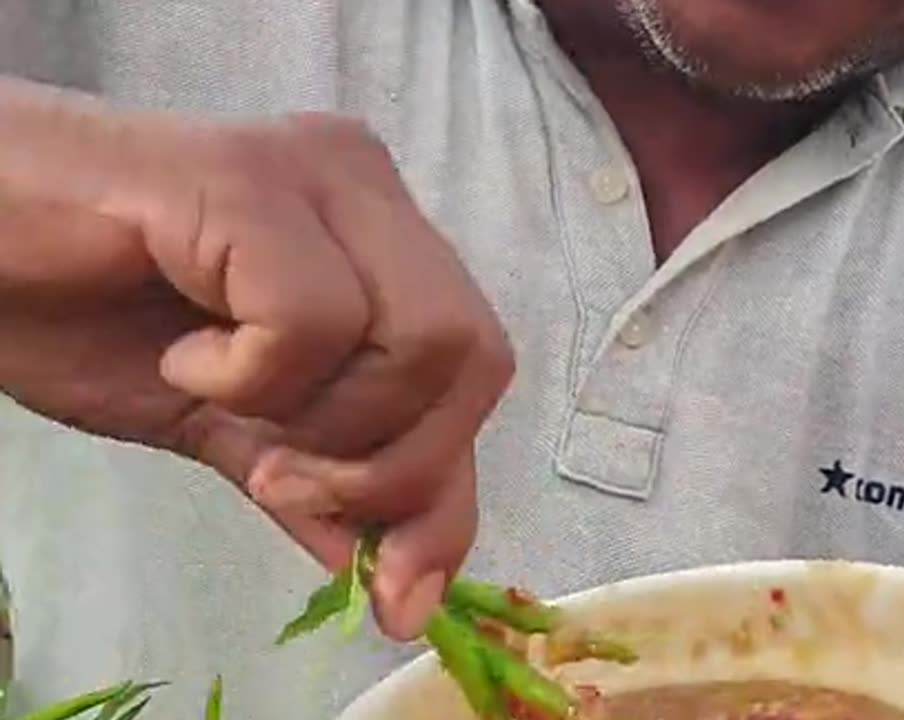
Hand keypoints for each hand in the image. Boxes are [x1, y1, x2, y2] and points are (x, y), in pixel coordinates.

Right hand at [0, 78, 513, 639]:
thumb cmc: (85, 313)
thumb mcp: (233, 427)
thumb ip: (329, 489)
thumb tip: (408, 591)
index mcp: (381, 238)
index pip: (476, 373)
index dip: (444, 490)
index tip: (397, 590)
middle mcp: (369, 190)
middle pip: (475, 359)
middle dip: (390, 464)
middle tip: (276, 475)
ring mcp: (317, 175)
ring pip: (424, 341)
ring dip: (323, 423)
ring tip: (219, 398)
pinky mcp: (247, 179)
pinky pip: (316, 318)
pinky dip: (252, 376)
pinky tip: (182, 354)